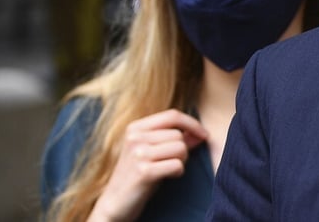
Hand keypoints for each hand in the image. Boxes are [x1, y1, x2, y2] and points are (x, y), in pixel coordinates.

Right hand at [88, 109, 207, 221]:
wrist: (115, 202)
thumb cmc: (137, 175)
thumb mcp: (152, 152)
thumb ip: (175, 139)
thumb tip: (200, 134)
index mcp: (135, 128)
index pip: (172, 115)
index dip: (192, 124)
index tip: (204, 135)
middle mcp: (135, 137)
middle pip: (178, 134)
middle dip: (183, 150)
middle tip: (171, 162)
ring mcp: (138, 154)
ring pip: (180, 148)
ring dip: (181, 161)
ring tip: (167, 169)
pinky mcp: (144, 171)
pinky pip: (177, 165)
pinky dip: (178, 172)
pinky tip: (166, 177)